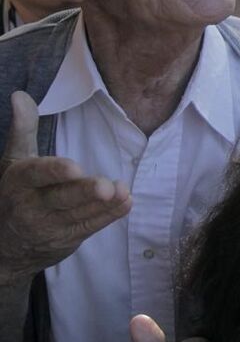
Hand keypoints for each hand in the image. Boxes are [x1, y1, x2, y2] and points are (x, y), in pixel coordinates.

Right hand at [0, 91, 131, 283]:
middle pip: (61, 198)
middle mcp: (31, 206)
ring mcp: (49, 225)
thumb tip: (20, 95)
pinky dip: (109, 216)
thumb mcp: (14, 160)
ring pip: (79, 214)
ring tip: (122, 191)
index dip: (55, 172)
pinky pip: (89, 227)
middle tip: (106, 186)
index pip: (36, 175)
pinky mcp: (67, 238)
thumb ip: (23, 128)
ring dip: (103, 204)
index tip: (75, 167)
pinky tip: (125, 203)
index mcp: (19, 181)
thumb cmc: (16, 191)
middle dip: (84, 193)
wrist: (5, 245)